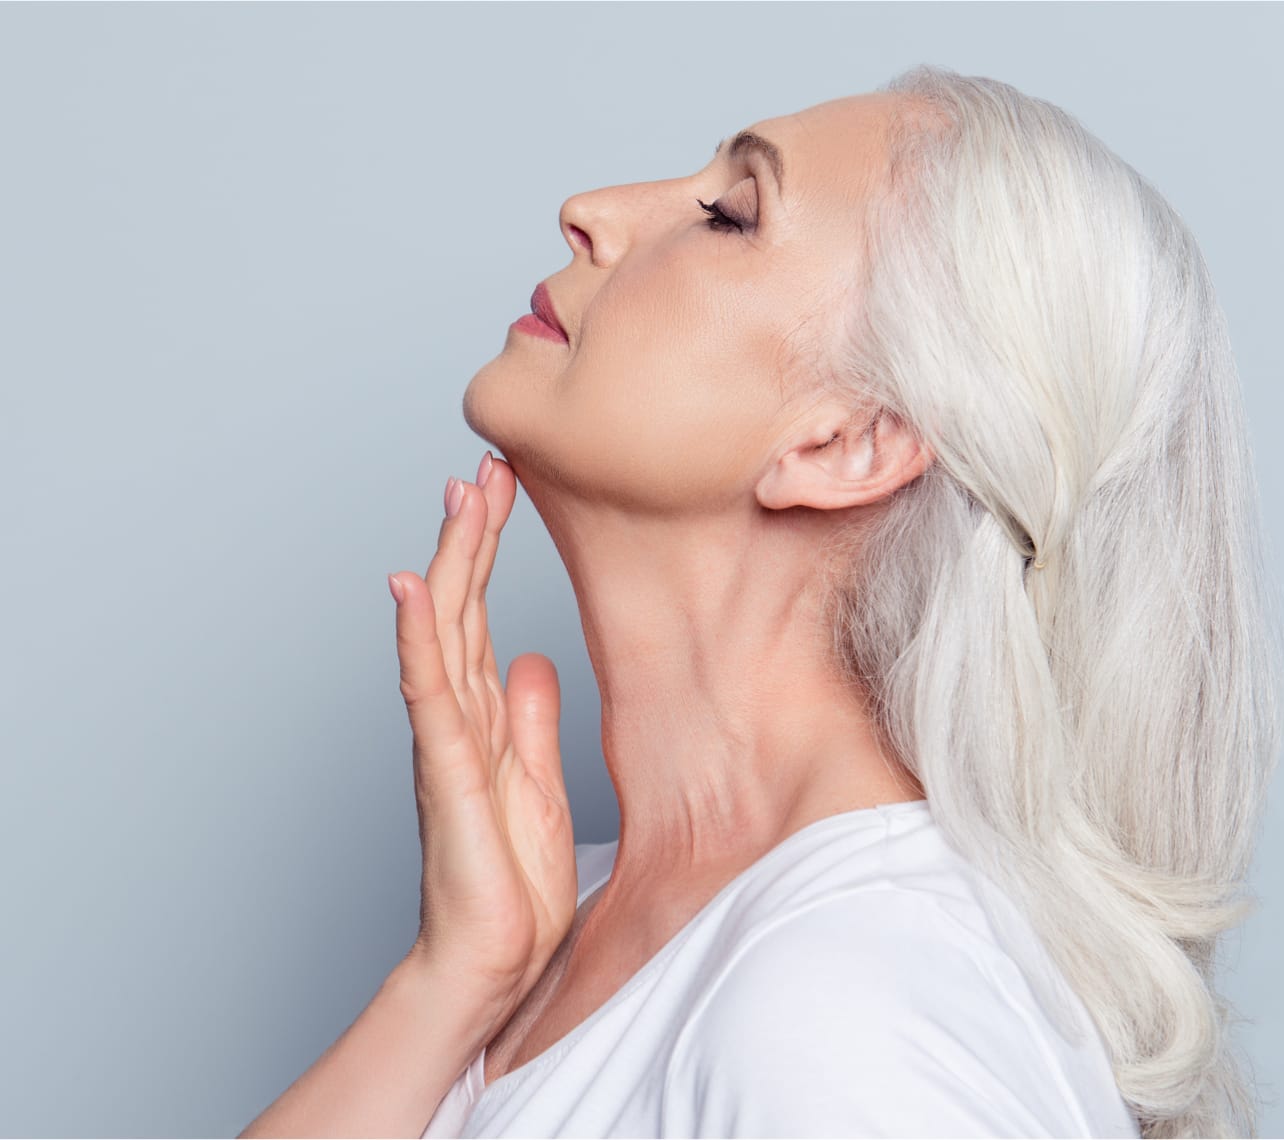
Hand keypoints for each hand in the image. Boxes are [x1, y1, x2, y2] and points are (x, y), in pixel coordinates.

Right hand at [386, 452, 575, 1015]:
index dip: (491, 552)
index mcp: (484, 718)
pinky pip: (429, 694)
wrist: (489, 961)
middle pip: (461, 608)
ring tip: (460, 497)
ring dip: (451, 562)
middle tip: (486, 467)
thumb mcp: (538, 784)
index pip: (483, 616)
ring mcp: (447, 741)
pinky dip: (419, 639)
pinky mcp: (445, 773)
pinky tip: (414, 589)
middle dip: (473, 535)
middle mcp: (459, 718)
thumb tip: (535, 661)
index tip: (505, 489)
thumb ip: (531, 721)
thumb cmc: (508, 884)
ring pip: (443, 634)